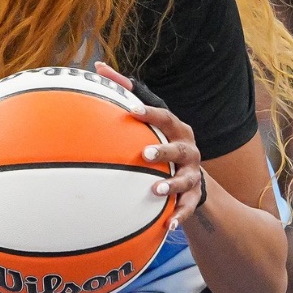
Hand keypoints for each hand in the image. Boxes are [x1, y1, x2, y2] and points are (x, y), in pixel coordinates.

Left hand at [94, 61, 203, 228]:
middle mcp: (188, 150)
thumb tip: (97, 67)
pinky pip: (188, 207)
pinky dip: (179, 216)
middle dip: (163, 151)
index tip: (130, 111)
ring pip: (186, 179)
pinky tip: (169, 226)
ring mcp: (193, 174)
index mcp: (176, 129)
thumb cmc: (162, 141)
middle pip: (179, 148)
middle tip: (144, 154)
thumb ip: (126, 93)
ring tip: (155, 189)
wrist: (193, 178)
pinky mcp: (194, 196)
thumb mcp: (149, 121)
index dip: (149, 113)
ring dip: (171, 185)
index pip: (164, 116)